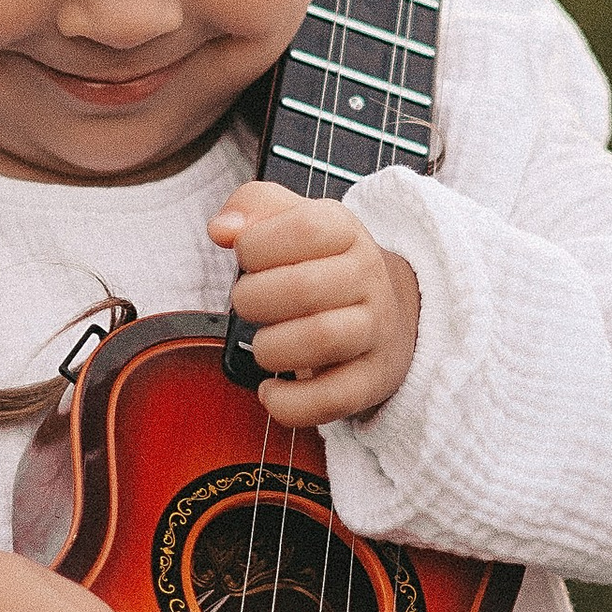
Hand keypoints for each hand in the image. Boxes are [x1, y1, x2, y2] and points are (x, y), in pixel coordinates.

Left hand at [210, 181, 421, 426]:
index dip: (258, 245)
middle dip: (253, 300)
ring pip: (322, 339)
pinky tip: (270, 390)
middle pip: (304, 288)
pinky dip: (288, 403)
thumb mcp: (293, 220)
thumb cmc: (323, 264)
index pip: (306, 227)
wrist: (388, 312)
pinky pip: (332, 399)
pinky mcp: (373, 380)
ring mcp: (376, 331)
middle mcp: (369, 278)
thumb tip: (222, 230)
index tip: (248, 258)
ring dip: (271, 347)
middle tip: (248, 304)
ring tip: (263, 346)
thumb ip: (251, 208)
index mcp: (348, 231)